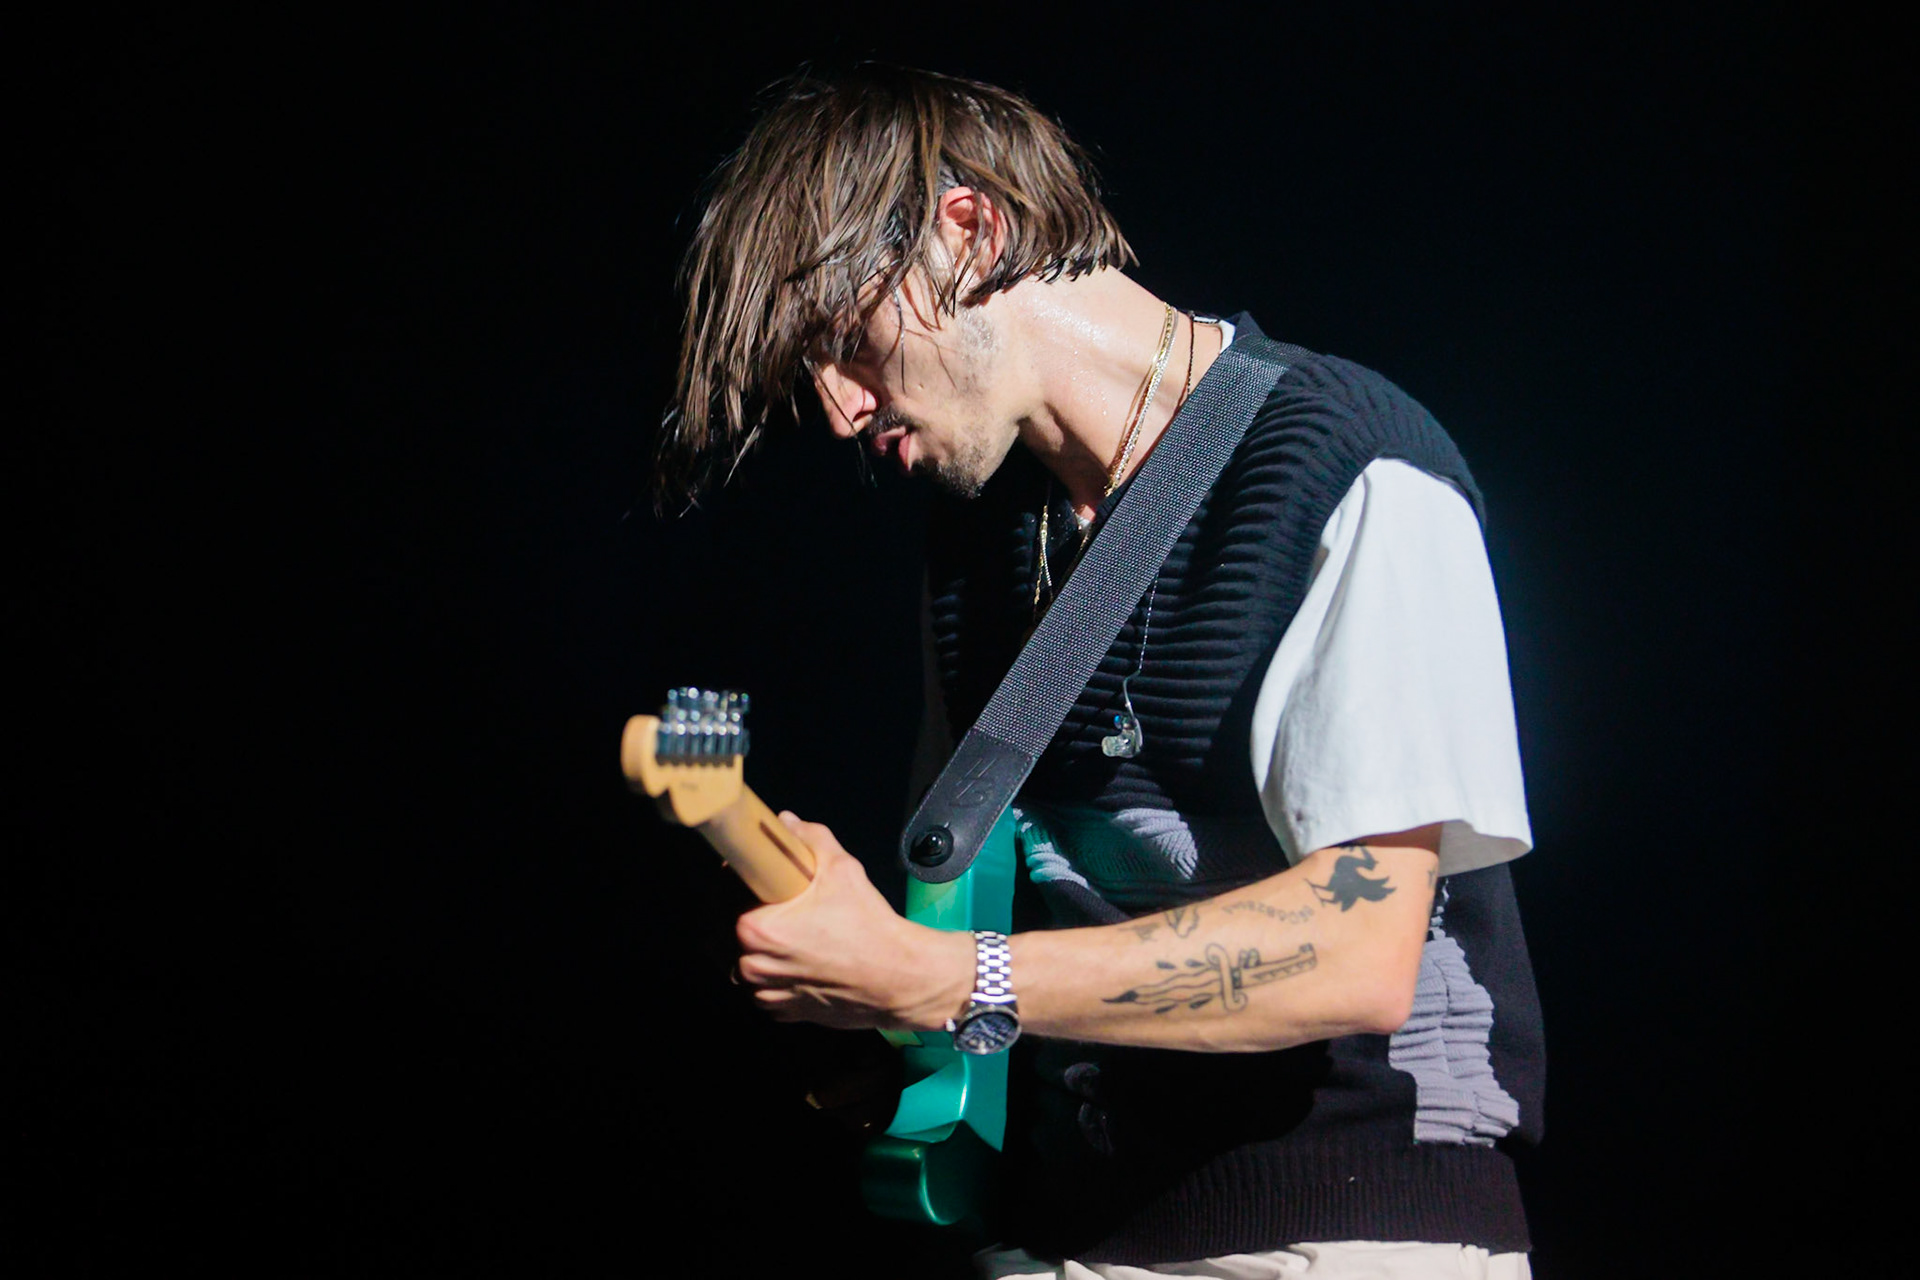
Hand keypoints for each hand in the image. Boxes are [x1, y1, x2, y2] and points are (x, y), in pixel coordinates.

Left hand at [735, 813, 973, 1030]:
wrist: (899, 978)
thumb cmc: (870, 929)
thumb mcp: (841, 868)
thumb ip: (808, 838)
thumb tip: (787, 823)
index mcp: (755, 929)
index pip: (721, 895)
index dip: (735, 880)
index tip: (751, 875)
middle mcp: (752, 965)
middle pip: (726, 931)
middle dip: (743, 914)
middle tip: (773, 904)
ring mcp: (766, 993)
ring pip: (743, 964)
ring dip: (756, 949)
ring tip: (788, 934)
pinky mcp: (782, 1013)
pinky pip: (763, 991)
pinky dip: (774, 977)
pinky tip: (798, 962)